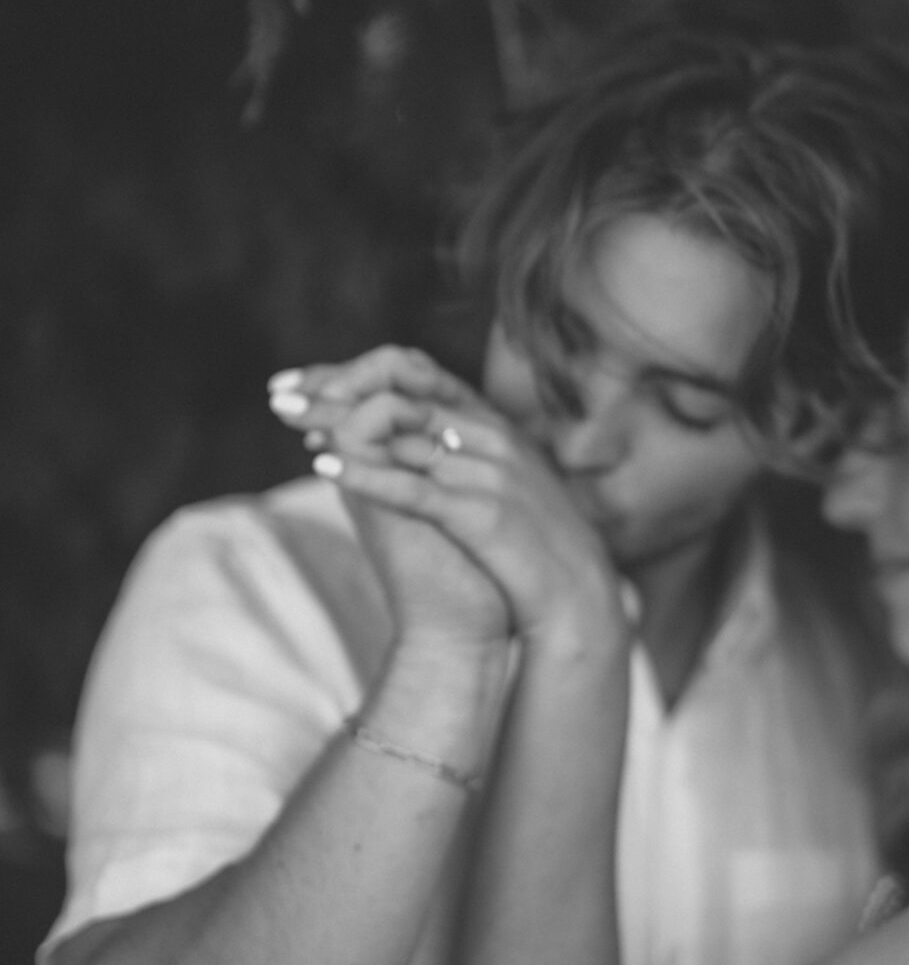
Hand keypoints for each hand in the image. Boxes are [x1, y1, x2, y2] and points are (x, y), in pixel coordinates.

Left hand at [269, 349, 624, 648]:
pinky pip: (413, 486)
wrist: (574, 594)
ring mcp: (486, 470)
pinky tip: (323, 465)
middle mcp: (488, 434)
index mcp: (490, 422)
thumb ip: (456, 450)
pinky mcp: (480, 512)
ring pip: (401, 431)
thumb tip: (401, 437)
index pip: (414, 372)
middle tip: (279, 393)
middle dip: (333, 388)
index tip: (305, 378)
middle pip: (398, 392)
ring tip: (289, 417)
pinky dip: (365, 473)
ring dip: (337, 421)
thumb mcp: (497, 479)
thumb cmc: (528, 541)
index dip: (354, 370)